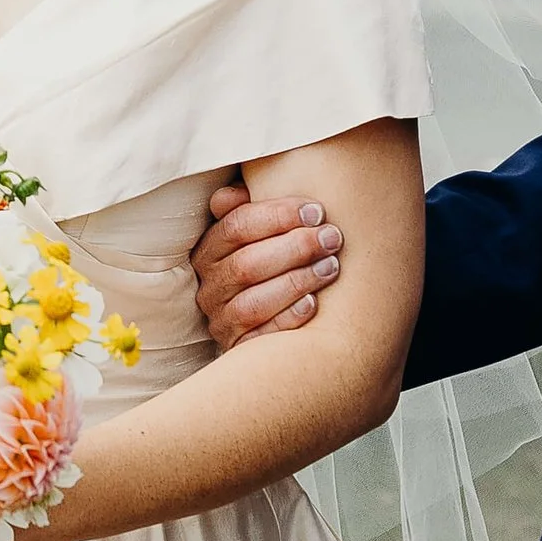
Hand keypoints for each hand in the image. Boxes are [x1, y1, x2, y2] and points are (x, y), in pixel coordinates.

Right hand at [192, 184, 344, 353]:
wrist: (274, 321)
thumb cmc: (271, 260)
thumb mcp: (256, 232)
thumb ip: (248, 209)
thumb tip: (239, 192)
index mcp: (209, 250)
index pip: (236, 226)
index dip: (277, 216)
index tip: (316, 211)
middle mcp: (210, 286)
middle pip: (246, 264)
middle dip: (295, 248)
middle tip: (332, 237)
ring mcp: (221, 320)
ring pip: (253, 302)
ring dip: (296, 282)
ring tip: (331, 267)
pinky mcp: (238, 348)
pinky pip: (261, 336)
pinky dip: (288, 318)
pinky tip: (314, 304)